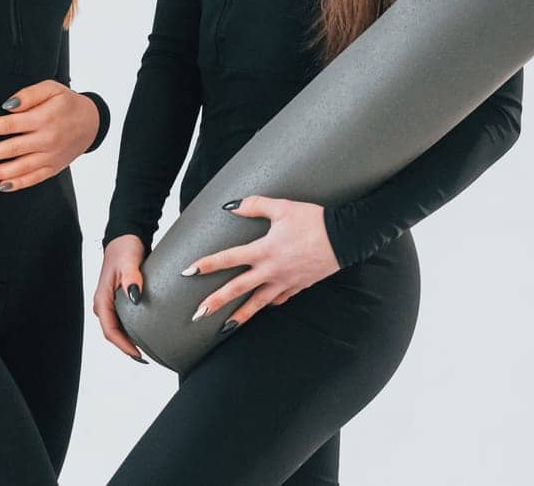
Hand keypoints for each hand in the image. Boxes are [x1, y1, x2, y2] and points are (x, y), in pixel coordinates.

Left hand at [0, 79, 99, 191]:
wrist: (93, 122)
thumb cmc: (67, 102)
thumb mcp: (51, 88)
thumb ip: (29, 94)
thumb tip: (6, 105)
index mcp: (43, 118)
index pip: (9, 124)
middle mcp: (46, 139)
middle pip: (11, 148)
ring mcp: (51, 156)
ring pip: (21, 167)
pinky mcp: (54, 167)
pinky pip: (34, 178)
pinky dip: (18, 184)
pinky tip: (2, 186)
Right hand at [93, 234, 148, 362]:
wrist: (125, 238)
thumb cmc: (125, 249)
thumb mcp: (129, 262)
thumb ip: (132, 279)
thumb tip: (135, 298)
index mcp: (102, 299)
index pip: (110, 330)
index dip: (123, 345)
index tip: (138, 355)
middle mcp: (104, 303)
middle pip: (113, 333)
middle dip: (127, 347)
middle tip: (146, 358)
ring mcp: (110, 302)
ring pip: (117, 328)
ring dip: (129, 339)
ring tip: (146, 348)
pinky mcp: (118, 300)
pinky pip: (122, 320)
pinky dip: (131, 329)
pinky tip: (144, 332)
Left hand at [184, 195, 339, 331]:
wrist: (345, 237)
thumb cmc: (314, 220)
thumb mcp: (283, 207)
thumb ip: (256, 205)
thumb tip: (232, 206)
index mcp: (264, 250)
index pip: (229, 258)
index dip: (207, 264)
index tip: (188, 272)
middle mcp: (272, 270)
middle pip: (238, 289)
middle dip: (216, 302)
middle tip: (197, 315)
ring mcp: (285, 282)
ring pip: (258, 303)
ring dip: (239, 316)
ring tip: (224, 328)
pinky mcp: (299, 286)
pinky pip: (280, 299)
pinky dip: (269, 305)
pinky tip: (263, 308)